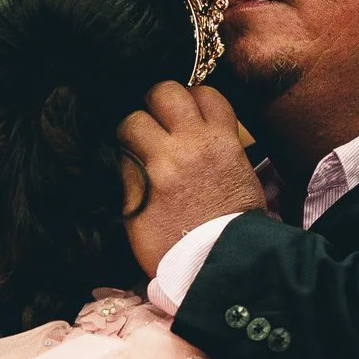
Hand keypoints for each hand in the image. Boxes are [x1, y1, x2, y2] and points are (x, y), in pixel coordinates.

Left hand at [118, 82, 268, 274]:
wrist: (219, 266)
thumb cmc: (233, 225)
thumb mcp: (240, 174)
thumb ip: (216, 145)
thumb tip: (193, 129)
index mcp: (222, 141)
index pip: (203, 93)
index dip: (190, 101)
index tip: (184, 115)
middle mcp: (190, 145)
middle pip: (162, 93)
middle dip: (155, 106)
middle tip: (154, 126)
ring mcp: (160, 167)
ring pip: (131, 122)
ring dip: (133, 135)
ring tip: (138, 154)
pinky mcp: (134, 192)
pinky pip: (119, 163)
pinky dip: (124, 169)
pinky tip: (134, 183)